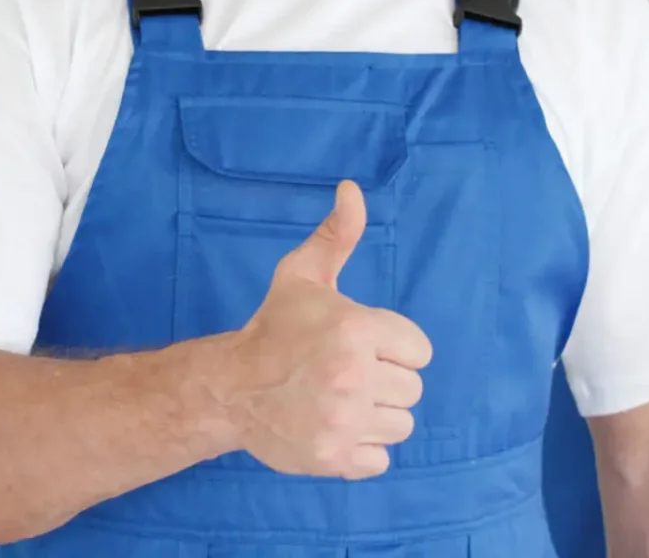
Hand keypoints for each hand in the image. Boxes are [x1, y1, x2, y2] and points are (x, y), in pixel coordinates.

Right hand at [223, 180, 432, 478]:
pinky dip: (362, 449)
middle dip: (385, 381)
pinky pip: (380, 460)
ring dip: (377, 416)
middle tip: (347, 373)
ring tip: (343, 400)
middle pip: (413, 389)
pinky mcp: (335, 459)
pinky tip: (337, 427)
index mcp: (356, 329)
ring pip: (401, 426)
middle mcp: (354, 377)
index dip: (393, 346)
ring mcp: (345, 422)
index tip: (362, 344)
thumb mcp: (303, 275)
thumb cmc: (274, 327)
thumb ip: (337, 234)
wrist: (229, 386)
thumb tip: (352, 189)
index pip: (419, 351)